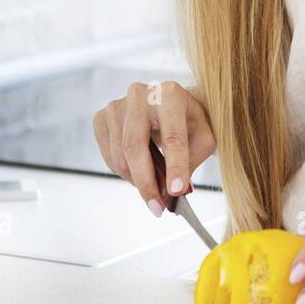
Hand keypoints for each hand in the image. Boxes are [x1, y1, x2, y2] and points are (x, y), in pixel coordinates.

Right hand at [92, 80, 215, 216]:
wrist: (168, 103)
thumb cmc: (188, 120)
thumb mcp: (203, 137)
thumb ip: (193, 161)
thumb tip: (175, 194)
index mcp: (170, 95)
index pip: (172, 136)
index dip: (175, 166)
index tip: (177, 191)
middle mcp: (139, 95)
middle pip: (135, 146)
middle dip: (146, 183)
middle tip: (158, 208)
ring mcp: (116, 105)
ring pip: (119, 156)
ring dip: (137, 181)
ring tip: (156, 191)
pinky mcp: (101, 118)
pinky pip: (108, 156)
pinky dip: (124, 173)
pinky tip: (140, 173)